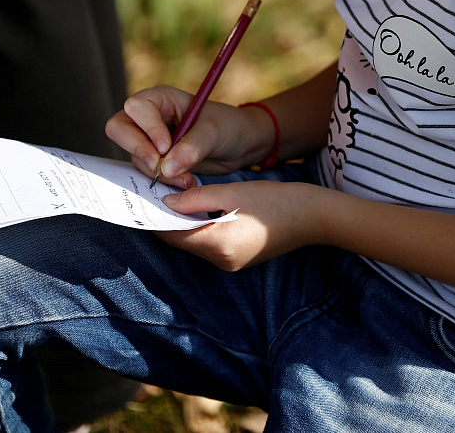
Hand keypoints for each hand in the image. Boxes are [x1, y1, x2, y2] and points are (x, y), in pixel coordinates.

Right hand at [104, 85, 275, 186]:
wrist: (241, 145)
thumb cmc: (229, 127)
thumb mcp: (215, 132)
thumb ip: (192, 147)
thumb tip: (167, 167)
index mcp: (161, 98)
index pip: (136, 107)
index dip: (148, 128)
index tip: (167, 146)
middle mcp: (150, 117)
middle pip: (120, 128)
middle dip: (139, 150)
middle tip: (161, 166)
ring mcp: (149, 139)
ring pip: (133, 155)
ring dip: (156, 171)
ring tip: (187, 178)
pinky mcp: (155, 160)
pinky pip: (144, 171)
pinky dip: (161, 180)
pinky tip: (185, 182)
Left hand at [159, 179, 325, 270]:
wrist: (313, 216)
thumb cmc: (275, 200)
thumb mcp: (232, 192)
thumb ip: (196, 198)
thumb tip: (166, 200)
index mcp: (218, 244)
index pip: (173, 234)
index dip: (154, 216)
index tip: (141, 198)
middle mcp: (221, 260)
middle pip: (181, 241)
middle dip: (166, 219)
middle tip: (152, 194)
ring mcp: (230, 262)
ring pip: (194, 242)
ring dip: (181, 223)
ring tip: (171, 196)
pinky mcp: (238, 258)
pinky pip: (208, 243)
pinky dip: (198, 227)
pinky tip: (196, 208)